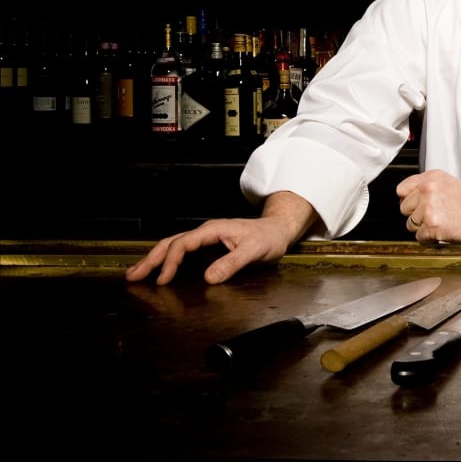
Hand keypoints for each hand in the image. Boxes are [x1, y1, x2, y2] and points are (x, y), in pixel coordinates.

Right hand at [125, 192, 316, 284]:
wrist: (278, 230)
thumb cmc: (268, 238)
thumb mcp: (254, 251)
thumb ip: (232, 263)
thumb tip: (208, 278)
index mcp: (213, 230)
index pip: (183, 244)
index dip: (171, 262)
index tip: (163, 280)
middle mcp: (206, 232)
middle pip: (170, 243)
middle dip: (150, 259)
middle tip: (132, 276)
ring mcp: (206, 238)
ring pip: (173, 245)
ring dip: (155, 259)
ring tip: (138, 273)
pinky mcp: (209, 245)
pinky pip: (182, 250)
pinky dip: (167, 259)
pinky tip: (160, 269)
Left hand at [396, 170, 460, 243]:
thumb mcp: (448, 183)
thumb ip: (428, 187)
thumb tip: (411, 196)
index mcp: (431, 178)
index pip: (402, 189)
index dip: (409, 200)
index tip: (414, 204)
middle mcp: (427, 190)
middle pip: (404, 208)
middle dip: (416, 214)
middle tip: (433, 215)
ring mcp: (428, 208)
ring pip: (410, 224)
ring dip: (422, 227)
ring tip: (440, 223)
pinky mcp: (432, 225)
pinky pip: (419, 237)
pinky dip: (429, 238)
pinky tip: (441, 232)